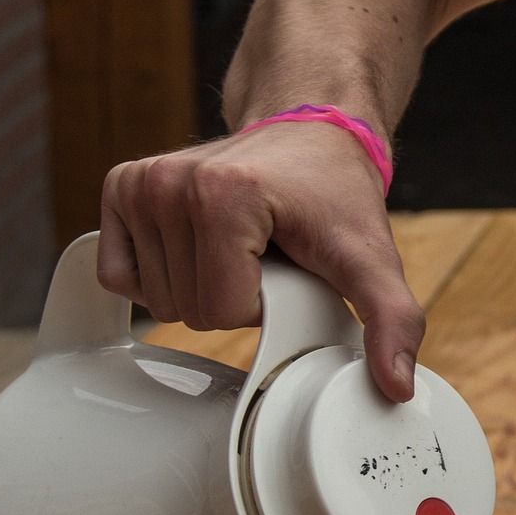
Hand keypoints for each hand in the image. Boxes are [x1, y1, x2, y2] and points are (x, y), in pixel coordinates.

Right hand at [96, 123, 423, 400]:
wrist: (310, 129)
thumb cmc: (333, 192)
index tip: (283, 263)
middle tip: (260, 254)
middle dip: (230, 299)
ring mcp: (140, 182)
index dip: (262, 304)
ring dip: (200, 285)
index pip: (222, 314)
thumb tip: (395, 385)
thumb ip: (391, 320)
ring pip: (157, 301)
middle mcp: (170, 183)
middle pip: (188, 311)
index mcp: (223, 197)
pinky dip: (159, 274)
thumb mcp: (372, 259)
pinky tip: (194, 245)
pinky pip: (120, 275)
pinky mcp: (121, 187)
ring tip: (235, 244)